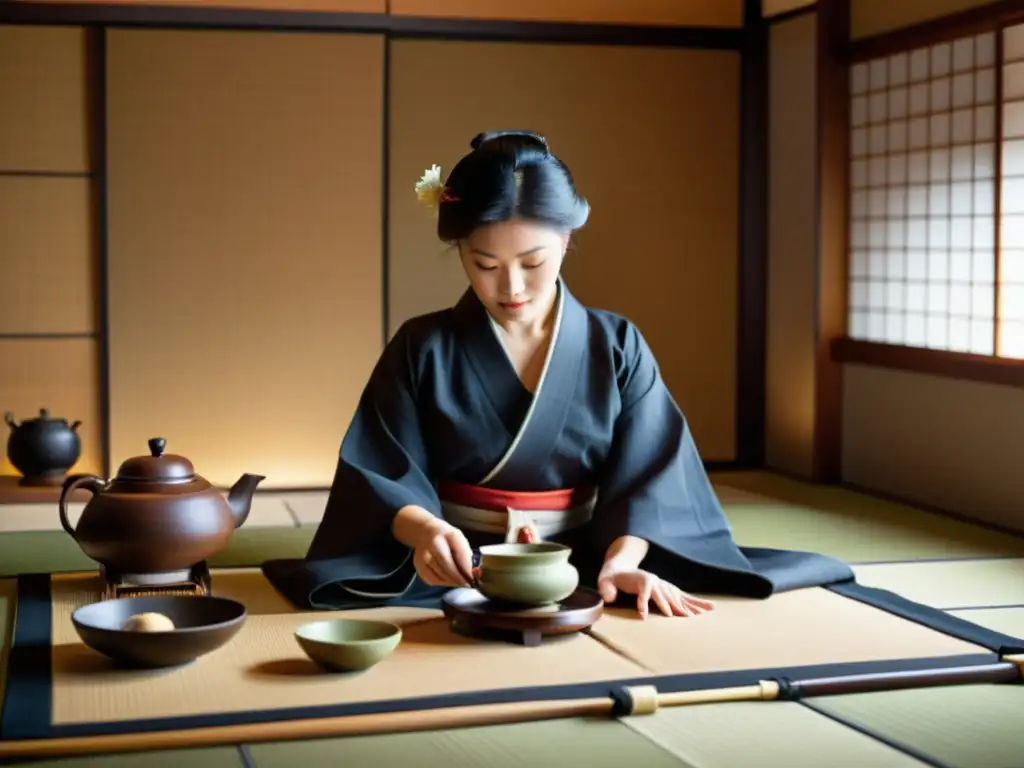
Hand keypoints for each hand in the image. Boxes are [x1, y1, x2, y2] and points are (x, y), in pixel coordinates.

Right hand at [412, 518, 475, 587]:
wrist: (427, 533)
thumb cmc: (448, 540)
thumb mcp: (460, 541)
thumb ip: (467, 556)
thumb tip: (475, 574)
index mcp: (449, 535)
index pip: (458, 552)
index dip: (466, 567)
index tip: (473, 578)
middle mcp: (434, 544)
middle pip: (446, 563)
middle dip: (458, 576)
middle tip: (467, 583)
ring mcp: (423, 555)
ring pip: (439, 574)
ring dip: (451, 581)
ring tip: (459, 582)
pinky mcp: (419, 566)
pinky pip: (432, 580)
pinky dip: (442, 583)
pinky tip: (448, 580)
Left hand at [597, 565, 714, 619]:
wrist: (619, 567)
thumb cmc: (611, 577)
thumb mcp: (604, 580)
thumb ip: (605, 588)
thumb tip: (609, 597)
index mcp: (641, 580)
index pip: (644, 591)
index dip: (643, 603)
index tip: (644, 616)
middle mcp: (655, 581)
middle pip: (666, 595)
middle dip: (674, 607)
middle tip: (685, 619)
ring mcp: (663, 585)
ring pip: (678, 596)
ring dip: (691, 606)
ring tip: (704, 614)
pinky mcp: (667, 590)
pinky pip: (683, 597)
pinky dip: (695, 603)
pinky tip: (708, 609)